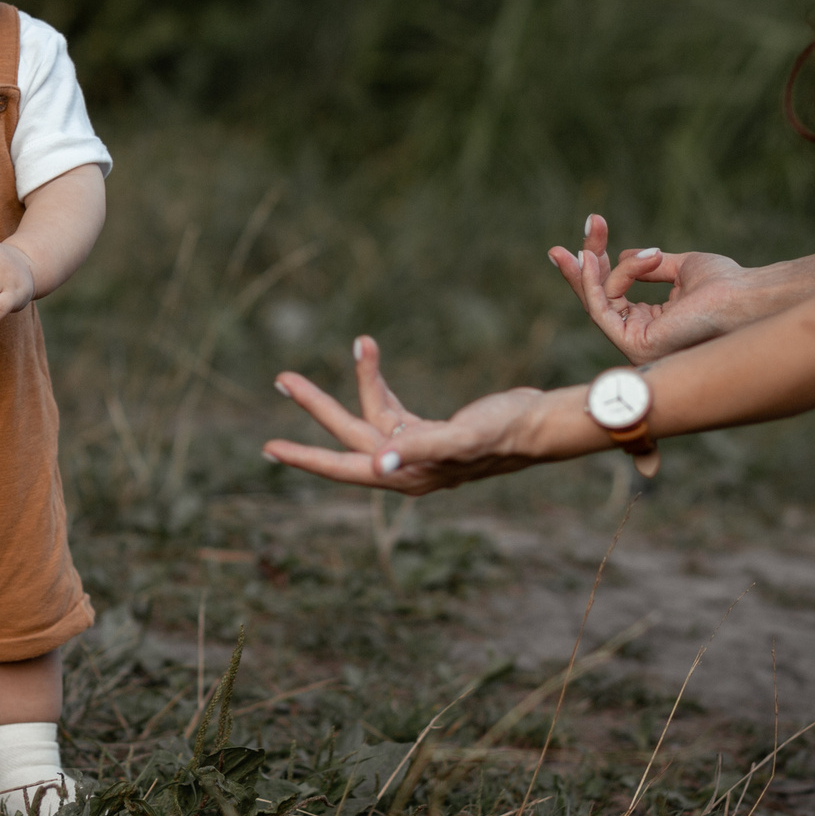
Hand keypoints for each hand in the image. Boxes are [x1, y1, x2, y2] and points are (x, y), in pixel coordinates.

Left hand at [262, 336, 597, 495]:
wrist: (545, 423)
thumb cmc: (509, 431)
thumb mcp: (464, 436)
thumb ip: (420, 448)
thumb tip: (378, 465)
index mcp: (408, 475)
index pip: (346, 467)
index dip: (307, 458)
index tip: (269, 449)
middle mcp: (406, 466)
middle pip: (349, 434)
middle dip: (317, 405)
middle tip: (282, 378)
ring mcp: (417, 449)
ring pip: (371, 414)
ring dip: (361, 378)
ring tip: (361, 340)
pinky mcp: (430, 432)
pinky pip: (390, 405)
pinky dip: (379, 380)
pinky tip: (370, 353)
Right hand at [549, 214, 750, 361]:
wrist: (744, 296)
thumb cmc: (726, 285)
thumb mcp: (682, 267)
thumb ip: (650, 265)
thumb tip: (623, 253)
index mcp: (654, 325)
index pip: (615, 298)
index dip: (596, 269)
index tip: (587, 238)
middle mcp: (642, 339)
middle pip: (598, 303)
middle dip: (579, 272)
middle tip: (557, 248)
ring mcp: (637, 346)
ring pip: (597, 302)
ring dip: (591, 267)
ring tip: (590, 238)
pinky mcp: (636, 345)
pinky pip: (604, 307)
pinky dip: (597, 281)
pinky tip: (594, 257)